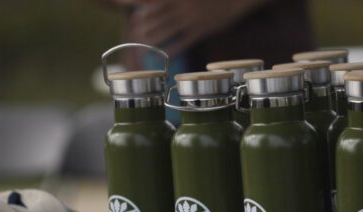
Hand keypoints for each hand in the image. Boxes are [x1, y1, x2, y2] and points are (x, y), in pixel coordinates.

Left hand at [124, 0, 269, 55]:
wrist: (235, 1)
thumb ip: (175, 0)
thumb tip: (157, 4)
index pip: (152, 0)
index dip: (137, 3)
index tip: (128, 11)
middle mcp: (182, 6)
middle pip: (156, 17)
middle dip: (143, 25)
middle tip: (133, 32)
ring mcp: (191, 20)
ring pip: (167, 31)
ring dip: (153, 39)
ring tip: (142, 45)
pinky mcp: (200, 31)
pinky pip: (183, 42)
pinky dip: (172, 49)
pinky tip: (164, 55)